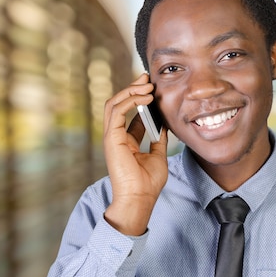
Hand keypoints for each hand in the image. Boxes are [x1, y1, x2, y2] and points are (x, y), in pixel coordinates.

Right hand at [103, 73, 168, 234]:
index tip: (153, 87)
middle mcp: (116, 136)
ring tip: (147, 84)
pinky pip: (116, 111)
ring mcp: (111, 137)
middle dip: (132, 88)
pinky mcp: (111, 138)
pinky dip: (130, 100)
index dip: (140, 98)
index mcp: (125, 140)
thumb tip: (164, 123)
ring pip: (114, 103)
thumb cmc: (148, 183)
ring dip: (130, 90)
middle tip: (147, 78)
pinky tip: (145, 97)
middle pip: (119, 104)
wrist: (140, 199)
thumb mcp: (158, 155)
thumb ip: (158, 139)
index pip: (129, 112)